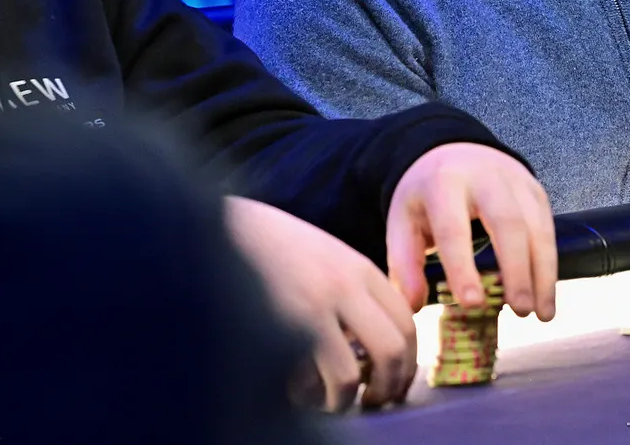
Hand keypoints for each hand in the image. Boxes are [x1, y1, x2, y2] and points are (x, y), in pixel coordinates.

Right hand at [224, 196, 416, 410]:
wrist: (221, 227)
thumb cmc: (269, 244)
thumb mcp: (323, 253)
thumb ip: (352, 286)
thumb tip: (377, 335)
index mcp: (358, 267)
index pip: (406, 321)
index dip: (407, 360)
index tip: (397, 379)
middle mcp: (343, 285)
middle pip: (393, 350)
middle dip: (390, 386)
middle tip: (377, 400)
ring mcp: (311, 306)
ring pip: (350, 375)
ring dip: (346, 400)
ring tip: (335, 404)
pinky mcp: (279, 326)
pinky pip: (306, 378)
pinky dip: (309, 395)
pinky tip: (299, 392)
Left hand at [386, 143, 556, 320]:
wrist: (453, 152)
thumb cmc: (427, 197)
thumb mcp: (403, 221)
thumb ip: (404, 263)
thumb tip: (413, 306)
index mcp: (443, 183)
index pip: (453, 227)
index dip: (462, 266)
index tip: (472, 304)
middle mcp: (484, 177)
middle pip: (506, 222)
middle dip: (516, 269)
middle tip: (519, 311)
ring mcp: (516, 181)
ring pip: (535, 227)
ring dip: (542, 273)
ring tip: (541, 315)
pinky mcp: (535, 190)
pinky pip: (547, 229)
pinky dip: (549, 265)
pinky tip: (546, 296)